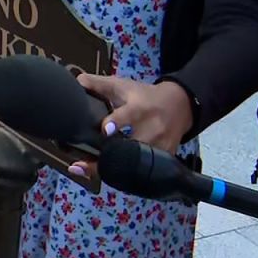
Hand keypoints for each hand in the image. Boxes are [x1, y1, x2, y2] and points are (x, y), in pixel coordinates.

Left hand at [65, 76, 193, 179]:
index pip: (128, 115)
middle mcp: (151, 129)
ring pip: (135, 165)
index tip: (105, 129)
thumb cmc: (145, 96)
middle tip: (80, 164)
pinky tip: (104, 176)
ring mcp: (159, 147)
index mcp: (139, 109)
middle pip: (130, 148)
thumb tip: (76, 81)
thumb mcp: (124, 86)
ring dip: (109, 169)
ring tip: (84, 171)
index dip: (117, 122)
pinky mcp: (164, 160)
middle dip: (107, 156)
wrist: (181, 106)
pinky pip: (142, 172)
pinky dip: (123, 176)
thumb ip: (98, 84)